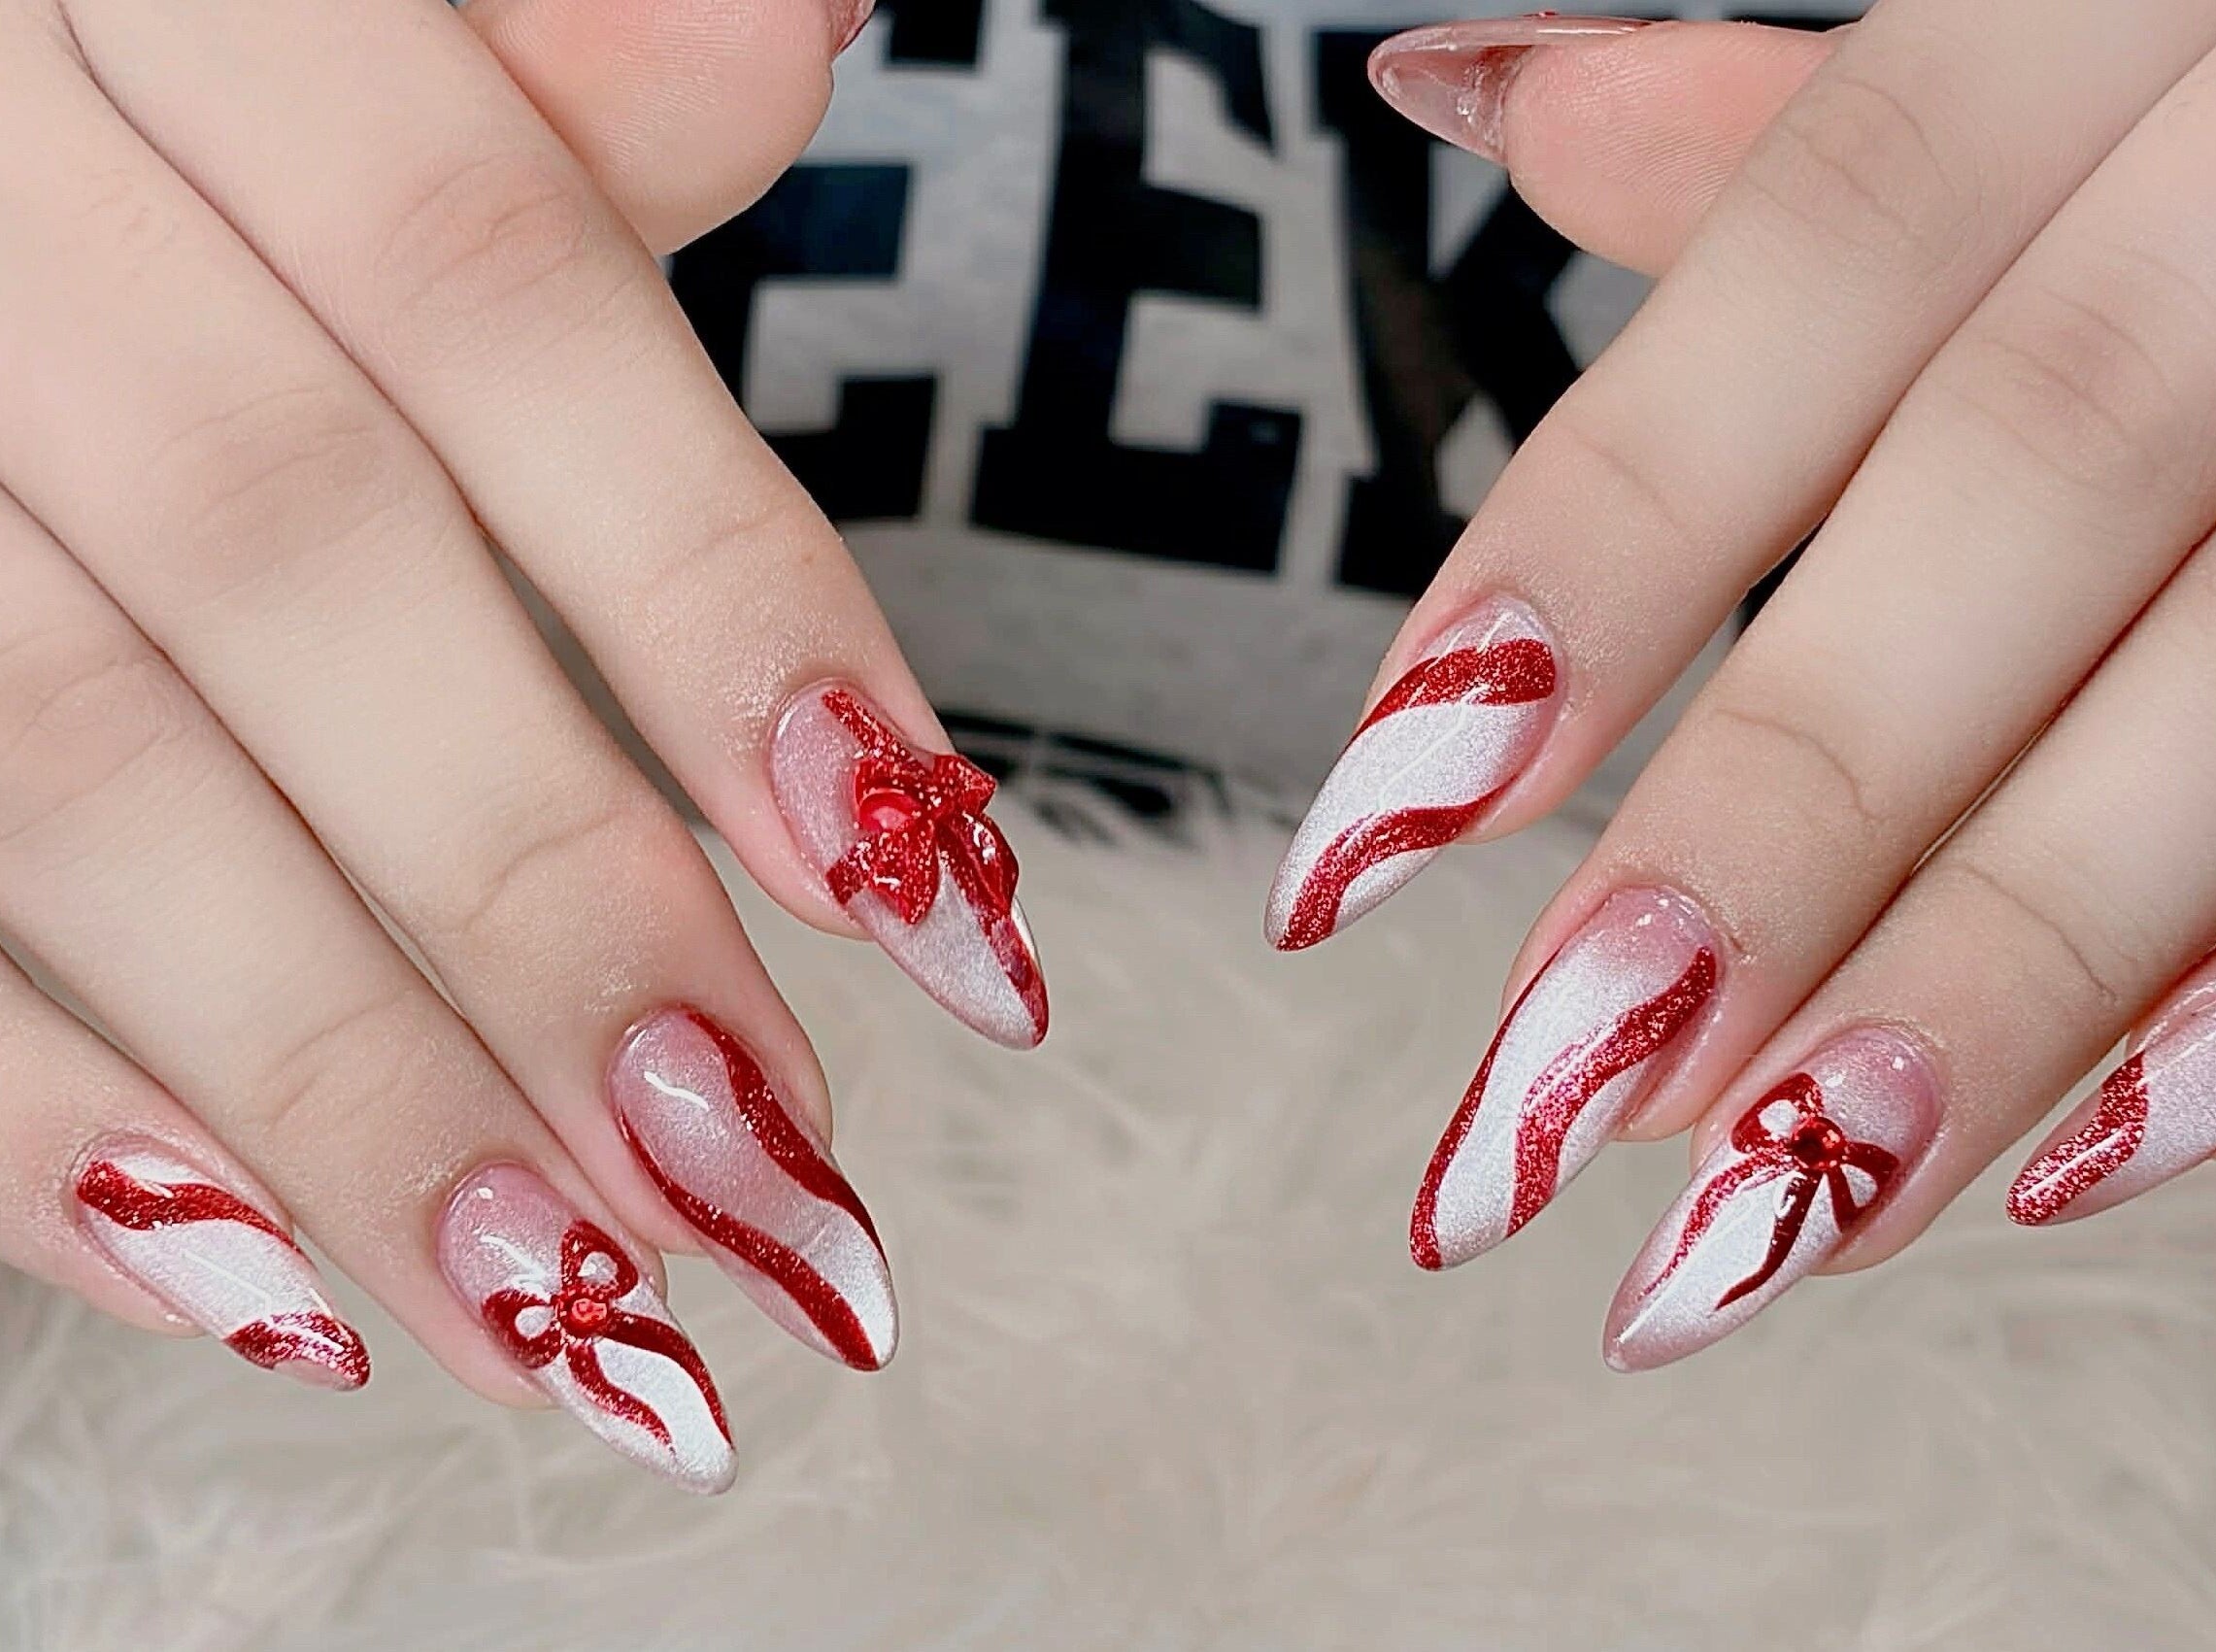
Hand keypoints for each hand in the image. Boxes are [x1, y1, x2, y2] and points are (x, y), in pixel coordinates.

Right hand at [0, 0, 1045, 1492]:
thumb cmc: (140, 58)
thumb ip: (545, 61)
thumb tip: (798, 34)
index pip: (489, 294)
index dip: (723, 608)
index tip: (932, 896)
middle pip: (292, 563)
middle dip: (552, 901)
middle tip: (768, 1176)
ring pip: (61, 767)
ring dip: (332, 1078)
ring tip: (570, 1308)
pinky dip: (35, 1114)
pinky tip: (249, 1283)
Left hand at [1272, 4, 2215, 1367]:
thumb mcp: (2085, 32)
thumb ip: (1813, 128)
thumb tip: (1506, 104)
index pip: (1842, 237)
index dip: (1613, 524)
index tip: (1392, 810)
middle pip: (2038, 471)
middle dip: (1787, 802)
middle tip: (1563, 1085)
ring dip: (2007, 963)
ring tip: (1773, 1204)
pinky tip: (2104, 1146)